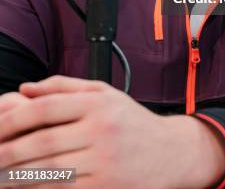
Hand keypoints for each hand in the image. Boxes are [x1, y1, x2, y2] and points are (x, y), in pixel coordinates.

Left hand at [0, 76, 224, 188]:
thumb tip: (26, 89)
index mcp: (98, 102)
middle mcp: (102, 130)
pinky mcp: (106, 187)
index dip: (12, 119)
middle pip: (42, 143)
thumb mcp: (104, 92)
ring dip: (16, 176)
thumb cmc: (131, 121)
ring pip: (48, 171)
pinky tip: (24, 186)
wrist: (169, 152)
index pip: (45, 108)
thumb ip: (64, 87)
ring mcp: (105, 161)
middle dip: (7, 152)